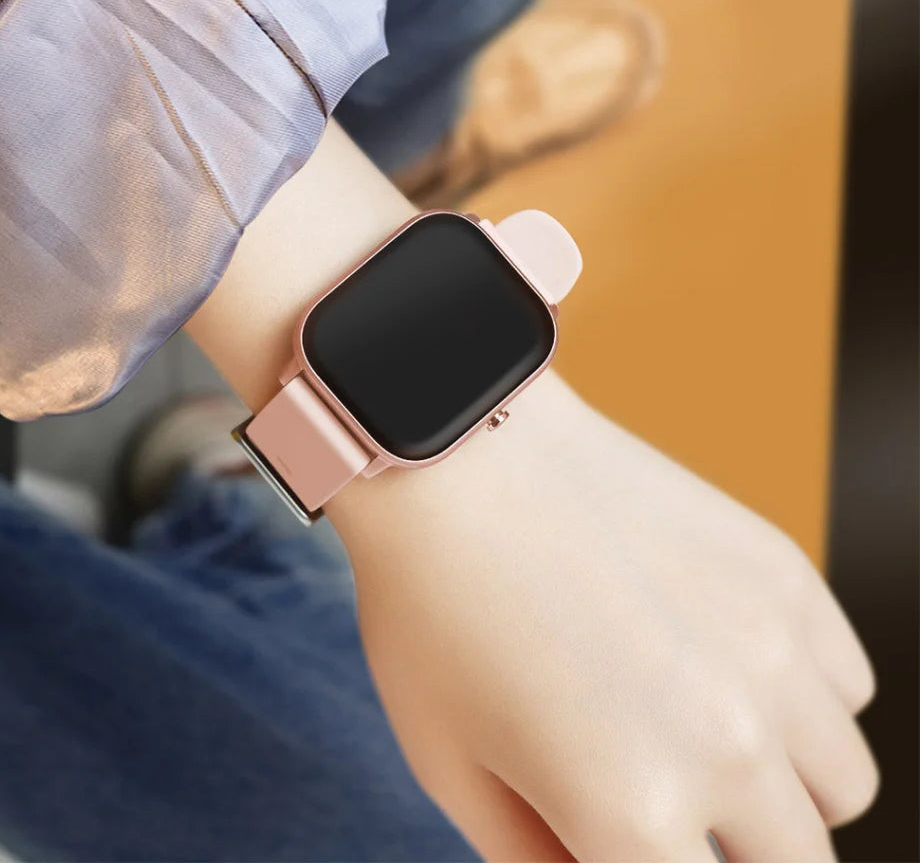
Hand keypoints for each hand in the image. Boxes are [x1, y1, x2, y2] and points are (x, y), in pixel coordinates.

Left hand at [335, 371, 877, 861]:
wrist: (461, 455)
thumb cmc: (432, 606)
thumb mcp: (451, 766)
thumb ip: (534, 862)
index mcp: (632, 813)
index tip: (631, 839)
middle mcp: (725, 745)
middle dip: (737, 857)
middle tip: (673, 809)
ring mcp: (770, 653)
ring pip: (840, 785)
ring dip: (784, 785)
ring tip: (704, 733)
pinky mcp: (786, 577)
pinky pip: (846, 686)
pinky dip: (802, 698)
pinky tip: (727, 660)